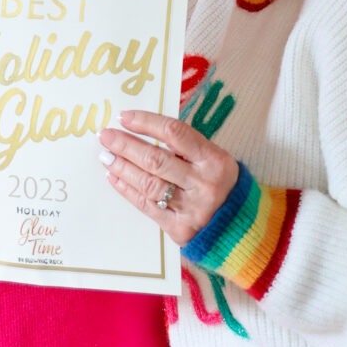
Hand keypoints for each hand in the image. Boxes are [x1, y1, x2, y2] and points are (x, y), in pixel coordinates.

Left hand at [99, 111, 239, 244]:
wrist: (240, 228)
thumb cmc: (221, 185)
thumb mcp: (214, 160)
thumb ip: (186, 147)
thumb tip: (143, 128)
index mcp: (214, 160)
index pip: (174, 133)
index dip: (146, 122)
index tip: (124, 117)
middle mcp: (203, 183)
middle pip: (156, 160)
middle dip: (126, 146)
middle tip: (105, 135)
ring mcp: (191, 208)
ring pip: (148, 184)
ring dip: (123, 168)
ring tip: (106, 156)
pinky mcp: (179, 228)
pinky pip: (147, 206)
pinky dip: (128, 190)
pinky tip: (114, 177)